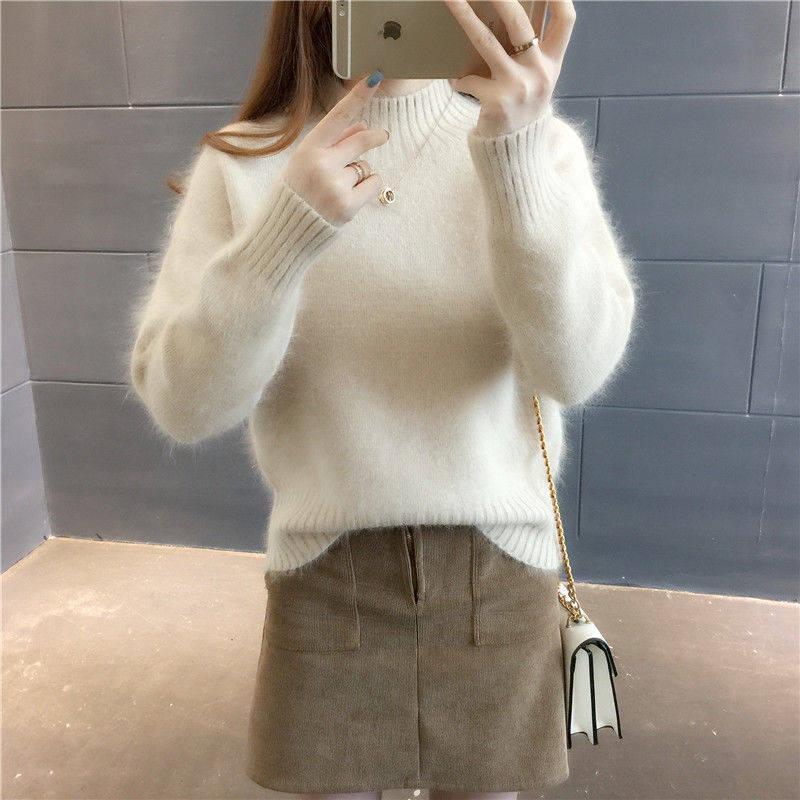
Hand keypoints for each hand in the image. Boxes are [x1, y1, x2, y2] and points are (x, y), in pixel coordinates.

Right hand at [281, 71, 389, 224]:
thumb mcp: (306, 163)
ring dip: (360, 174)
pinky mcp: (348, 206)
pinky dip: (368, 189)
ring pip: (366, 167)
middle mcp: (322, 165)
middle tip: (382, 135)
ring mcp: (336, 186)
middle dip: (374, 137)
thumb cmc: (296, 195)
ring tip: (337, 190)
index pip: (337, 117)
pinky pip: (373, 184)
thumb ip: (333, 144)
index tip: (375, 77)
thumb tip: (362, 126)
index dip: (357, 97)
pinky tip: (350, 198)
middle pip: (360, 141)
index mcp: (308, 150)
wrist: (285, 235)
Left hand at [444, 0, 574, 136]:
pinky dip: (460, 79)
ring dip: (465, 18)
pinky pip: (470, 80)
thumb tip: (510, 12)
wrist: (516, 152)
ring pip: (487, 43)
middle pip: (520, 23)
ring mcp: (518, 87)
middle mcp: (539, 72)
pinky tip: (457, 82)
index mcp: (552, 62)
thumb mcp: (537, 79)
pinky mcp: (496, 102)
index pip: (565, 21)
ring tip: (450, 0)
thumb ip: (533, 50)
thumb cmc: (523, 107)